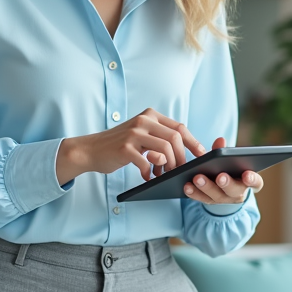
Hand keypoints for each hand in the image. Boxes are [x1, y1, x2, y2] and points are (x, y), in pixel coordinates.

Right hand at [56, 107, 207, 184]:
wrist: (90, 150)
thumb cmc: (119, 146)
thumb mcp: (141, 135)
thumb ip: (160, 139)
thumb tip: (184, 154)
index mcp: (150, 116)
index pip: (179, 127)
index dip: (193, 142)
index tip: (201, 155)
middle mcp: (143, 121)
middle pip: (175, 138)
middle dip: (181, 158)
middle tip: (178, 171)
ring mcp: (134, 133)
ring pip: (165, 149)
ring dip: (167, 166)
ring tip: (161, 175)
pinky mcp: (125, 147)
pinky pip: (147, 162)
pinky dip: (149, 172)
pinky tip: (146, 176)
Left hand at [182, 137, 264, 206]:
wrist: (225, 187)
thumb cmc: (231, 168)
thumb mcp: (231, 159)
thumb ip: (225, 150)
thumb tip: (220, 140)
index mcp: (249, 181)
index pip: (255, 181)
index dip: (252, 179)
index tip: (247, 174)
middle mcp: (239, 193)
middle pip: (234, 190)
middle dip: (226, 183)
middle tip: (220, 176)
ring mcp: (224, 200)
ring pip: (216, 196)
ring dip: (207, 187)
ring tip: (197, 178)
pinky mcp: (211, 202)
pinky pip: (202, 199)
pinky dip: (194, 193)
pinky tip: (187, 186)